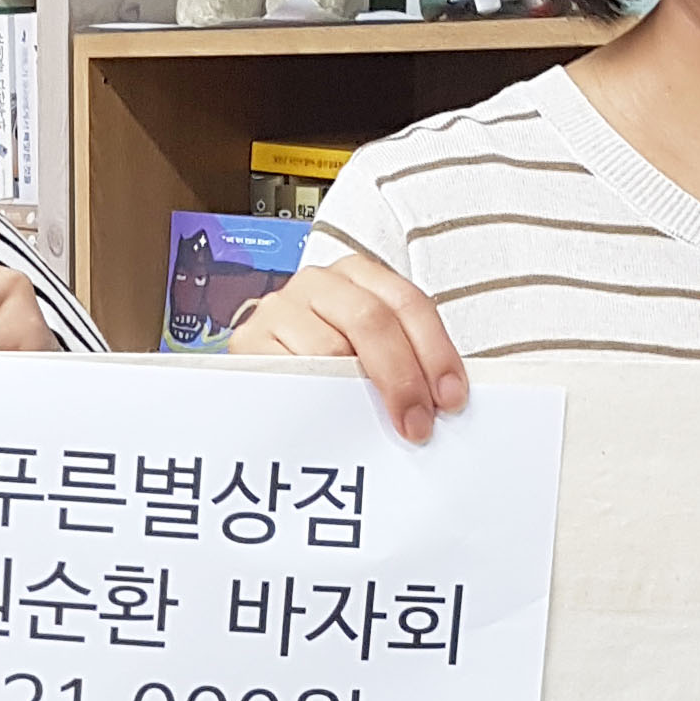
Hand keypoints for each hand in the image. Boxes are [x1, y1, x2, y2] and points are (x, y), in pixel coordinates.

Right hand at [228, 252, 469, 443]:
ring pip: (331, 350)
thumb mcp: (368, 349)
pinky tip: (333, 418)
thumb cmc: (326, 362)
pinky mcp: (249, 341)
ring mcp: (280, 308)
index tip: (450, 398)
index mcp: (358, 275)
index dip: (435, 352)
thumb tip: (442, 399)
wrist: (260, 371)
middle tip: (417, 424)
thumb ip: (403, 359)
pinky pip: (291, 372)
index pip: (408, 303)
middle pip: (372, 321)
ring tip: (374, 425)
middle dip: (402, 377)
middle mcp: (318, 282)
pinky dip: (316, 398)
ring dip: (358, 394)